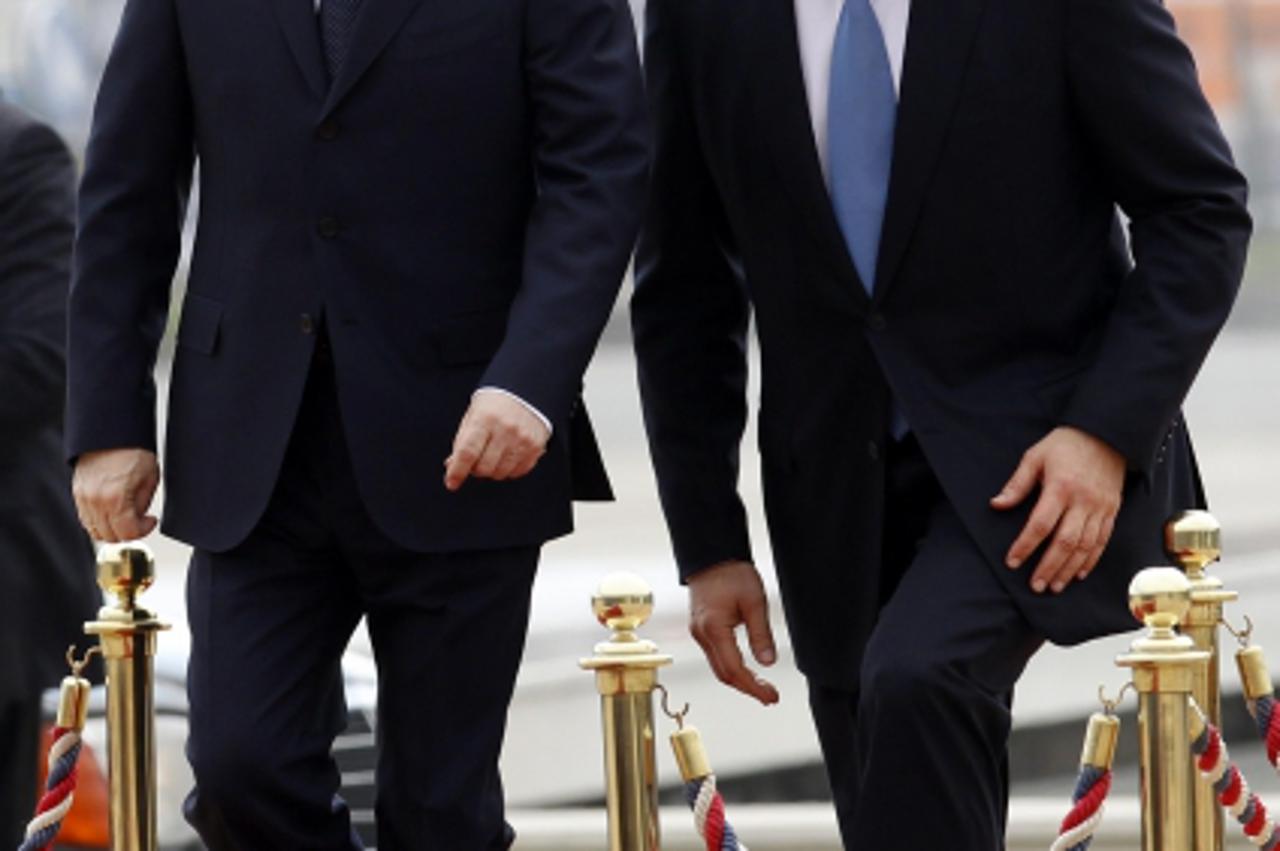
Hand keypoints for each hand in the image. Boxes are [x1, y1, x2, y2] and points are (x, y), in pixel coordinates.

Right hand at [72, 448, 160, 541]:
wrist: (112, 433)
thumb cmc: (132, 450)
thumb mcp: (150, 479)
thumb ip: (142, 504)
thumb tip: (139, 518)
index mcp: (115, 498)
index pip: (128, 533)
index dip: (143, 530)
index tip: (150, 521)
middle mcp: (95, 501)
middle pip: (110, 536)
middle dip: (128, 531)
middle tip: (139, 519)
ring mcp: (83, 498)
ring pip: (95, 530)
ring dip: (112, 529)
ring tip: (125, 516)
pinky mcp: (77, 493)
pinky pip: (86, 518)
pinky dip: (99, 521)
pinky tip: (111, 511)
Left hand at [444, 391, 550, 490]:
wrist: (525, 391)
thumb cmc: (495, 404)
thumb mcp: (472, 416)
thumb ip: (461, 441)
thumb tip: (452, 465)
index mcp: (485, 419)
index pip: (467, 452)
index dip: (457, 471)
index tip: (451, 482)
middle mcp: (505, 430)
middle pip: (484, 467)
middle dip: (475, 470)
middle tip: (475, 460)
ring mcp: (522, 440)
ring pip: (500, 473)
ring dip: (491, 470)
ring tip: (492, 455)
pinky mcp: (535, 448)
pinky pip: (517, 472)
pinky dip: (508, 470)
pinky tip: (506, 455)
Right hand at [687, 560, 778, 704]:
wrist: (712, 555)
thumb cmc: (732, 573)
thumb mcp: (755, 601)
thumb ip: (761, 634)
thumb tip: (768, 663)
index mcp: (714, 628)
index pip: (734, 670)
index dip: (753, 687)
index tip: (771, 696)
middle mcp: (701, 634)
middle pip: (723, 674)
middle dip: (747, 689)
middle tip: (770, 697)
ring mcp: (698, 632)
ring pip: (718, 667)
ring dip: (739, 680)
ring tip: (762, 688)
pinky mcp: (700, 629)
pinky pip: (715, 656)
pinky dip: (731, 667)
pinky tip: (745, 670)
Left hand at [991, 426, 1125, 593]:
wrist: (1106, 435)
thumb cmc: (1065, 445)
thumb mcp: (1035, 457)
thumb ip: (1017, 484)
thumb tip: (996, 505)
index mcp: (1061, 487)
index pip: (1040, 524)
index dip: (1025, 545)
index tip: (1012, 561)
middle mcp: (1083, 501)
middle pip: (1065, 541)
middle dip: (1048, 567)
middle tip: (1035, 586)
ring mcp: (1100, 508)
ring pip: (1085, 546)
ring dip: (1069, 569)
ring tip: (1054, 586)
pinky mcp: (1112, 511)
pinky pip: (1102, 541)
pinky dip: (1091, 560)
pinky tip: (1079, 574)